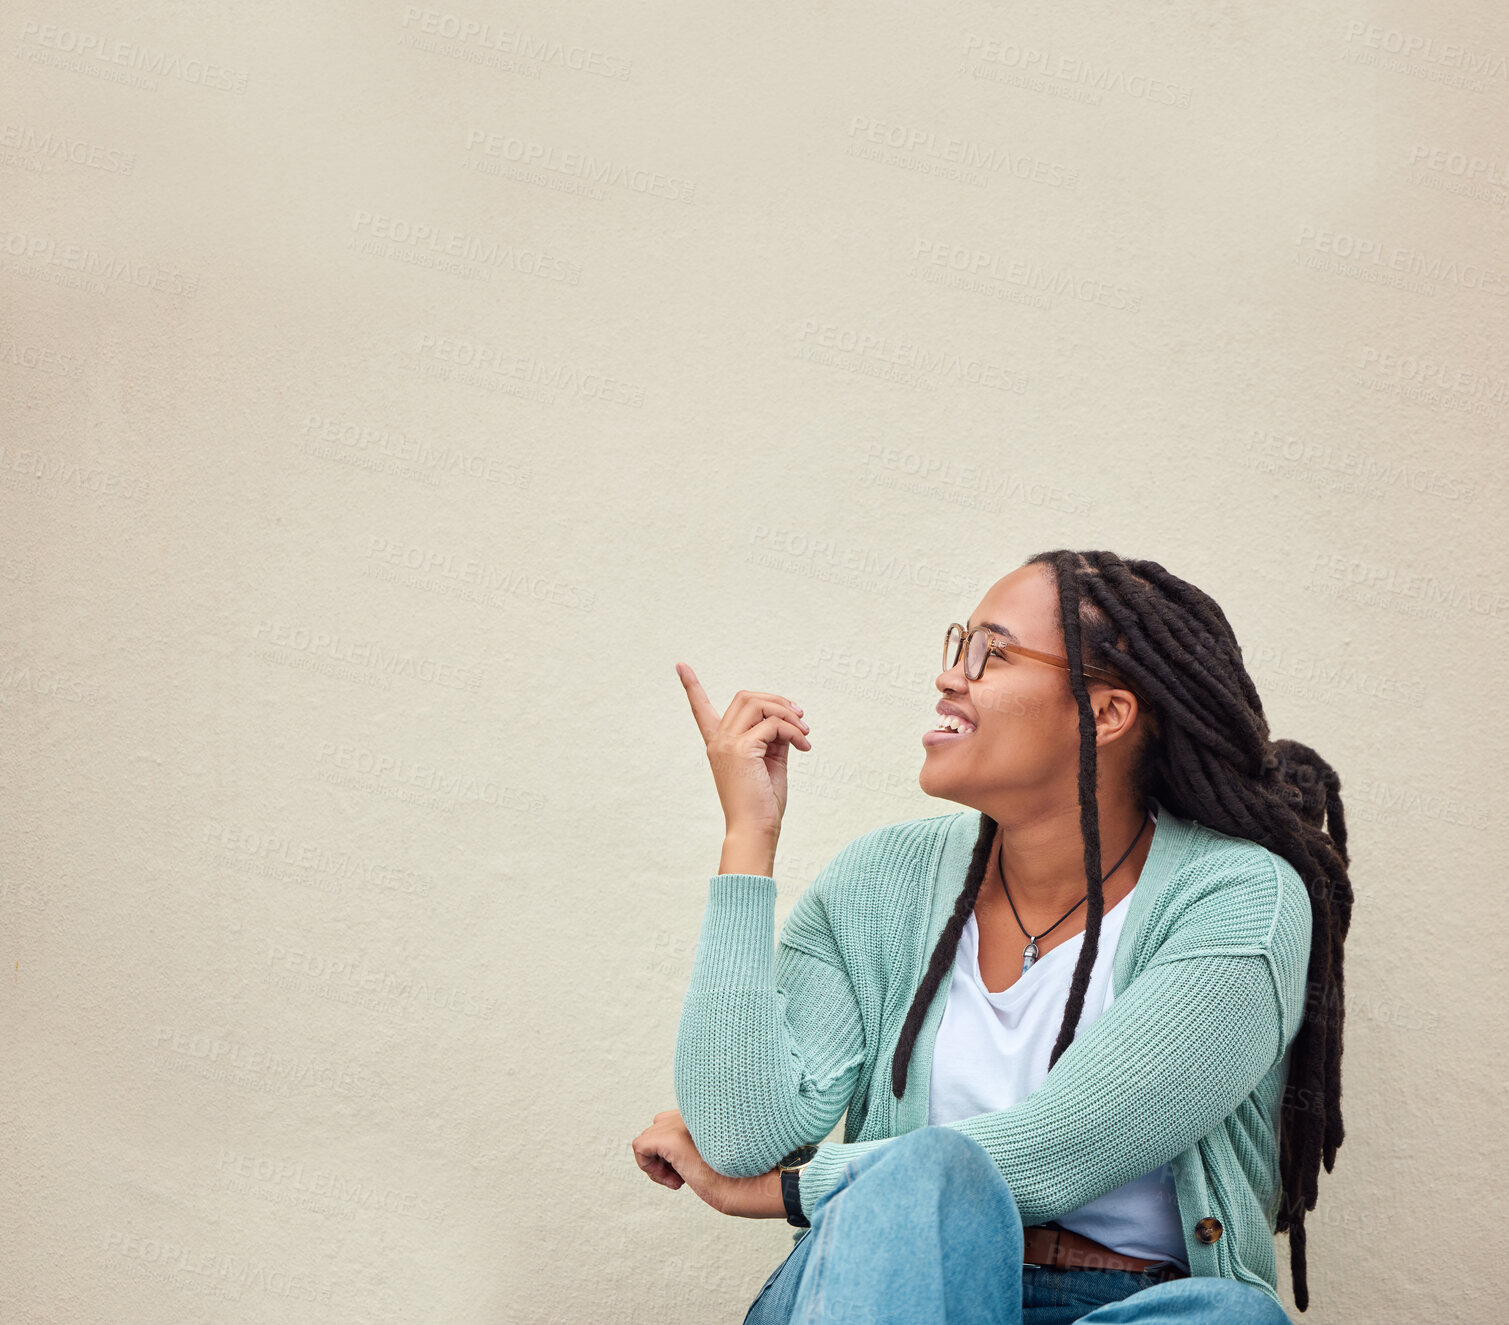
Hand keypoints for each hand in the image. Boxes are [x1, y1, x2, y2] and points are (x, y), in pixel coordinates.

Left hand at [631, 1109, 785, 1218]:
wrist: (763, 1184)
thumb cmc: (754, 1175)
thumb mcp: (731, 1151)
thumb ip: (712, 1141)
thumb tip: (694, 1154)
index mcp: (713, 1109)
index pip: (680, 1119)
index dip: (682, 1147)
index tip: (701, 1165)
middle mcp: (696, 1109)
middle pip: (661, 1124)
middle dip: (668, 1154)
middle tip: (688, 1173)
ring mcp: (683, 1121)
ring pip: (649, 1136)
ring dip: (660, 1163)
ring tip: (682, 1178)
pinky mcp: (672, 1138)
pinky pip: (640, 1147)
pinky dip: (649, 1168)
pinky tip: (676, 1181)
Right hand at [675, 664, 811, 840]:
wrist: (756, 830)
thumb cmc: (763, 802)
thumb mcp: (770, 762)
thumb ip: (773, 737)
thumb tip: (788, 718)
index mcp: (719, 744)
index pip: (700, 709)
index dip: (691, 686)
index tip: (680, 665)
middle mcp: (718, 740)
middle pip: (746, 697)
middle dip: (777, 701)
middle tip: (801, 720)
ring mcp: (727, 743)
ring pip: (758, 703)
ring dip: (787, 713)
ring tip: (804, 733)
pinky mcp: (742, 749)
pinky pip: (773, 724)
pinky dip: (793, 731)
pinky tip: (804, 746)